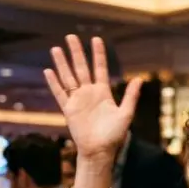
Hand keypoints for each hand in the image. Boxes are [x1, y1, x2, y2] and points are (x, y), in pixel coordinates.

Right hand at [44, 35, 141, 160]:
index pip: (99, 68)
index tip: (96, 39)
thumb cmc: (114, 135)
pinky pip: (60, 93)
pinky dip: (54, 82)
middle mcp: (89, 93)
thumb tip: (140, 79)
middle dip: (76, 52)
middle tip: (71, 36)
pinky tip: (48, 71)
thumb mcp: (126, 114)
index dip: (98, 54)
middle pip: (81, 68)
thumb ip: (131, 96)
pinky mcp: (68, 109)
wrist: (99, 151)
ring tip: (56, 48)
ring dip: (62, 63)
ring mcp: (78, 100)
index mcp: (103, 93)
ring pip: (68, 77)